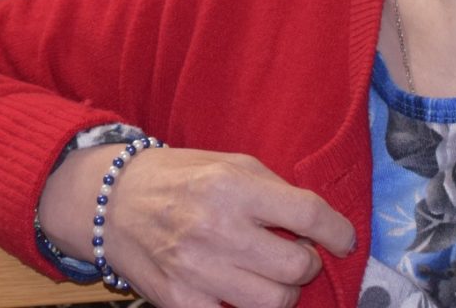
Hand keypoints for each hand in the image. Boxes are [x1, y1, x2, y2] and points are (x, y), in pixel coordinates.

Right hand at [39, 145, 354, 307]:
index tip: (343, 241)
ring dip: (283, 291)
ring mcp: (197, 270)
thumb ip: (275, 190)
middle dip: (307, 263)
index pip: (308, 214)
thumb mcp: (231, 163)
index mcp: (232, 186)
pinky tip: (238, 289)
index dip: (338, 233)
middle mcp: (216, 228)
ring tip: (270, 275)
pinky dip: (244, 307)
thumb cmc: (180, 178)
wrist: (112, 201)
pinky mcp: (180, 301)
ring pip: (274, 302)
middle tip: (296, 254)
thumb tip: (319, 225)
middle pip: (296, 266)